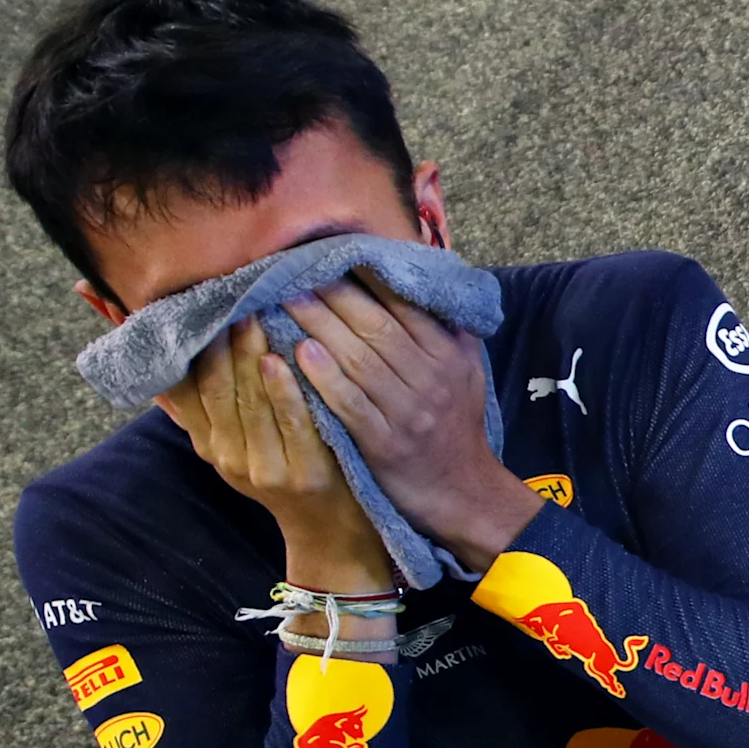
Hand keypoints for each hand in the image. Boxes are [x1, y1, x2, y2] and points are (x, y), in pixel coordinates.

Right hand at [157, 319, 388, 591]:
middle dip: (218, 343)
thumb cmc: (288, 472)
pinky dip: (284, 391)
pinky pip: (291, 424)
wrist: (331, 532)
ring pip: (249, 403)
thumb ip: (201, 409)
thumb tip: (157, 366)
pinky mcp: (304, 474)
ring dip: (246, 357)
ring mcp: (265, 468)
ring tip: (250, 316)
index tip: (188, 308)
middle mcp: (228, 457)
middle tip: (226, 299)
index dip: (184, 349)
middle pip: (215, 390)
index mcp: (209, 445)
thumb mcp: (236, 443)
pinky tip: (282, 359)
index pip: (185, 389)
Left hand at [287, 278, 541, 573]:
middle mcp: (433, 380)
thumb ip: (449, 331)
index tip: (332, 255)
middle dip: (331, 296)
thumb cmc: (455, 425)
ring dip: (318, 327)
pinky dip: (325, 378)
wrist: (462, 492)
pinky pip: (352, 404)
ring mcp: (410, 413)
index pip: (406, 306)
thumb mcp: (467, 374)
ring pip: (359, 361)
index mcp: (451, 357)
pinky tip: (298, 354)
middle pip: (376, 327)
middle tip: (292, 271)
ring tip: (281, 302)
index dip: (366, 278)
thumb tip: (425, 282)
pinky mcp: (385, 444)